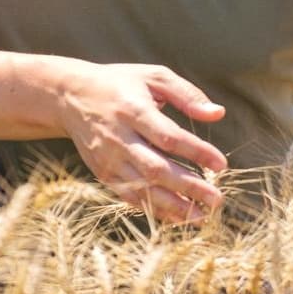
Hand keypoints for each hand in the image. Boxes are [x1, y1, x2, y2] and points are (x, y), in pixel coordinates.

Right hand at [53, 61, 227, 222]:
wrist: (71, 96)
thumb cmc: (121, 83)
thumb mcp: (154, 77)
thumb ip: (187, 95)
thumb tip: (218, 113)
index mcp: (134, 110)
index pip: (169, 137)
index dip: (196, 152)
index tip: (221, 164)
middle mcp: (119, 137)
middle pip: (156, 169)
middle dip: (188, 187)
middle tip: (216, 200)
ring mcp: (108, 158)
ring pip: (143, 188)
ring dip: (173, 206)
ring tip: (201, 216)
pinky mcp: (102, 173)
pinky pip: (129, 196)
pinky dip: (154, 209)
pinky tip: (177, 216)